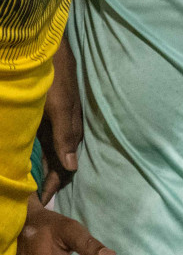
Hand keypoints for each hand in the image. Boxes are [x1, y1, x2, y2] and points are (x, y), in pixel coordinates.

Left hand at [38, 38, 81, 203]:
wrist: (51, 51)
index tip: (43, 203)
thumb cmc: (54, 80)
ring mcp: (58, 122)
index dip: (56, 184)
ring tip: (38, 185)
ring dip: (48, 169)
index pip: (66, 166)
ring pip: (55, 152)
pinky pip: (49, 141)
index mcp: (70, 131)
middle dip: (53, 180)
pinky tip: (38, 158)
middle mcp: (66, 130)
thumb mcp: (58, 109)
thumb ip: (64, 137)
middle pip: (61, 162)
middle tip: (38, 200)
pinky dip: (45, 154)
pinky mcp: (50, 116)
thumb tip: (73, 167)